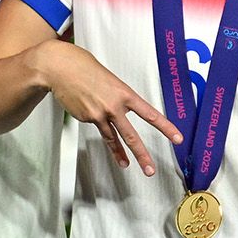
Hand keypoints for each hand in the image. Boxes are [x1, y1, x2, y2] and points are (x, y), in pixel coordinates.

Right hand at [36, 41, 182, 175]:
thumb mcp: (109, 79)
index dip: (166, 127)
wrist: (60, 68)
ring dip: (121, 155)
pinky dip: (98, 125)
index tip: (177, 138)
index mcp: (125, 93)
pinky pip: (97, 126)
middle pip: (131, 136)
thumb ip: (118, 96)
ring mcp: (99, 115)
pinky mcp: (87, 119)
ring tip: (127, 166)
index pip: (150, 114)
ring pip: (113, 139)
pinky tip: (89, 112)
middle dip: (142, 154)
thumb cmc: (84, 68)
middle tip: (150, 169)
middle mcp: (114, 106)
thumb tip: (120, 109)